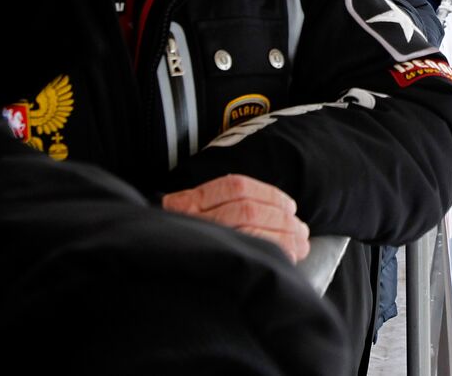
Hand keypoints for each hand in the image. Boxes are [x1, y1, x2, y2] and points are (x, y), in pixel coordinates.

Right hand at [162, 174, 310, 261]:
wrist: (149, 265)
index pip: (237, 187)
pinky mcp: (202, 258)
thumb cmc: (186, 240)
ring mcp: (196, 235)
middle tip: (302, 232)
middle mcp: (190, 215)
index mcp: (192, 199)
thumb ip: (228, 208)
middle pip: (247, 210)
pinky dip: (270, 250)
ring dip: (281, 235)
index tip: (290, 206)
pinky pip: (243, 250)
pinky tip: (285, 257)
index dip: (269, 195)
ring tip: (300, 244)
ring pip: (246, 227)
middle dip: (281, 219)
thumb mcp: (197, 217)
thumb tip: (281, 213)